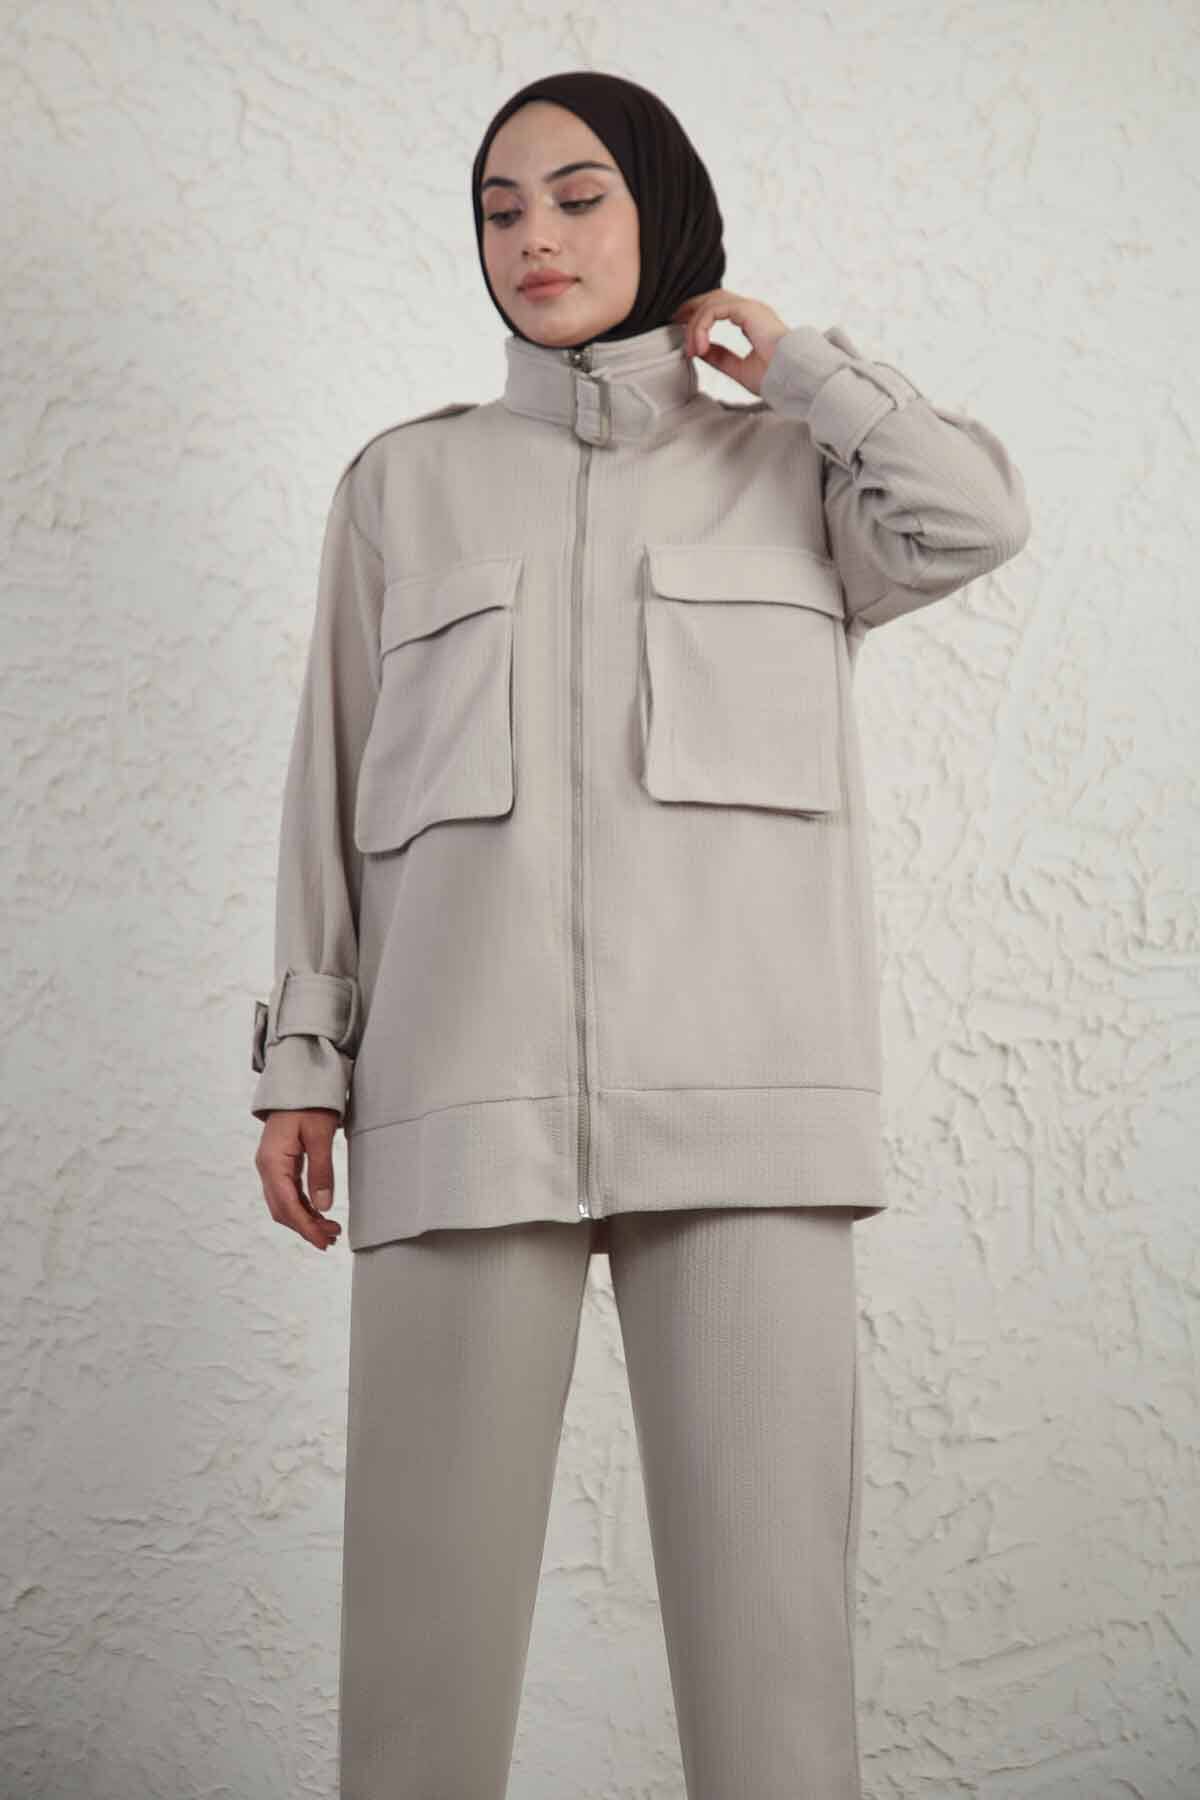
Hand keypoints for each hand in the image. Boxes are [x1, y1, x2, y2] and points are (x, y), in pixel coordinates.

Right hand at [256, 1109, 342, 1250]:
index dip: (305, 1227)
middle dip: (305, 1227)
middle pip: (282, 1209)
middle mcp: (266, 1167)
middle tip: (331, 1238)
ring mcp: (271, 1166)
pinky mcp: (279, 1164)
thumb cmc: (309, 1103)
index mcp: (272, 1161)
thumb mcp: (320, 1135)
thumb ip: (321, 1171)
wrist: (297, 1082)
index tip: (323, 1241)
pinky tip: (318, 1213)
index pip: (286, 1205)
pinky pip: (287, 1192)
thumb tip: (323, 1206)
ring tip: (330, 1230)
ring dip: (305, 1219)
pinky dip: (303, 1206)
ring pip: (284, 1203)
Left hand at [672, 289, 791, 395]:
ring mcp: (750, 308)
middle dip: (690, 309)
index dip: (698, 318)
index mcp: (752, 321)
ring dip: (695, 324)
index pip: (718, 308)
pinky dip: (702, 326)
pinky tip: (699, 347)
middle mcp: (751, 310)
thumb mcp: (739, 369)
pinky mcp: (748, 310)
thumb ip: (721, 357)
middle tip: (673, 324)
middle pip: (712, 298)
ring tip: (690, 349)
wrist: (793, 378)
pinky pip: (715, 310)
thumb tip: (700, 351)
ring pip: (711, 303)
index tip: (686, 338)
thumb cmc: (775, 377)